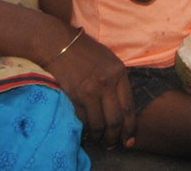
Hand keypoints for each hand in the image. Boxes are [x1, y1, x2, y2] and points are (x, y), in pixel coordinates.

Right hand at [46, 31, 135, 148]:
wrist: (60, 44)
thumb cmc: (86, 51)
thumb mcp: (110, 60)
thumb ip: (118, 80)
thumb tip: (123, 103)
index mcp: (119, 73)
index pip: (128, 106)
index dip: (130, 127)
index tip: (130, 139)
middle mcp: (106, 83)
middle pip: (115, 119)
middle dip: (115, 136)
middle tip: (113, 145)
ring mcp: (90, 90)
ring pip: (99, 123)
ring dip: (99, 136)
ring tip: (100, 141)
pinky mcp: (75, 95)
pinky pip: (83, 119)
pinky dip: (86, 129)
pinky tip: (87, 133)